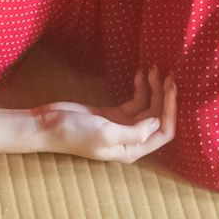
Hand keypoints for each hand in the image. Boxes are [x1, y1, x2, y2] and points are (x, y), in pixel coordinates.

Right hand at [34, 65, 176, 162]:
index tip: (170, 88)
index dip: (170, 111)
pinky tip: (140, 74)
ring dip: (153, 88)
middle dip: (165, 96)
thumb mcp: (106, 134)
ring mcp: (123, 127)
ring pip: (148, 107)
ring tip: (153, 69)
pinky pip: (135, 101)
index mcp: (132, 150)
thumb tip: (157, 123)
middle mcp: (131, 140)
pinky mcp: (114, 115)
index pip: (163, 133)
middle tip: (168, 74)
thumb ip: (134, 132)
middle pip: (158, 118)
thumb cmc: (74, 134)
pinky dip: (141, 88)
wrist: (48, 125)